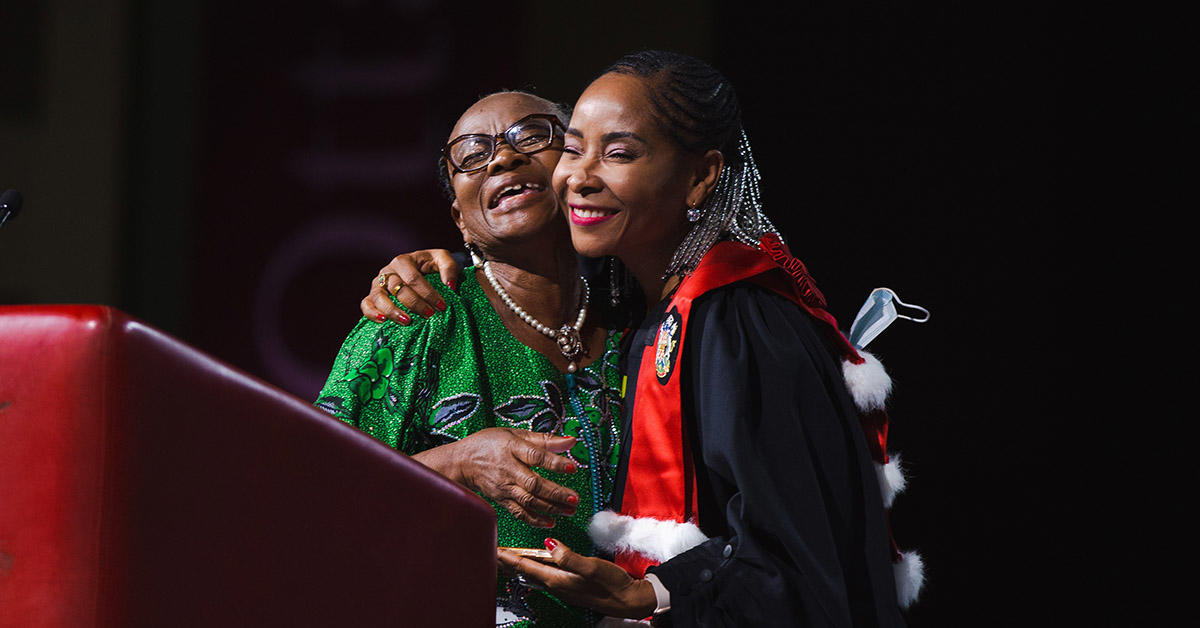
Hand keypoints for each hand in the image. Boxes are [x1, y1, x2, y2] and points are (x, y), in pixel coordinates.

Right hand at [362, 249, 460, 324]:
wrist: (418, 268)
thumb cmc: (430, 265)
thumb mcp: (442, 259)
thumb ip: (449, 268)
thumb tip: (450, 286)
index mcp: (403, 260)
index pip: (414, 278)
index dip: (428, 293)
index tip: (441, 306)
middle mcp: (388, 271)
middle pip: (397, 288)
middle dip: (415, 304)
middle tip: (429, 315)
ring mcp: (378, 284)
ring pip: (379, 297)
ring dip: (392, 311)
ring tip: (407, 321)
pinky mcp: (372, 296)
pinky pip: (366, 304)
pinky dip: (372, 313)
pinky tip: (383, 321)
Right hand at [419, 428, 579, 527]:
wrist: (462, 462)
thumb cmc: (489, 444)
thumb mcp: (515, 434)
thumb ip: (544, 439)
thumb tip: (571, 441)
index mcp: (512, 448)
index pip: (536, 456)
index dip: (555, 463)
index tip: (573, 468)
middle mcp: (508, 470)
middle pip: (534, 483)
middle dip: (556, 493)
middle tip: (574, 498)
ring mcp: (504, 487)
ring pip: (529, 500)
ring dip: (551, 508)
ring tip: (570, 510)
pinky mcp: (501, 499)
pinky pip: (519, 512)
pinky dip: (534, 519)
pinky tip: (550, 522)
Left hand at [498, 539, 657, 618]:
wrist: (629, 600)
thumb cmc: (613, 584)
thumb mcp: (592, 566)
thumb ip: (569, 557)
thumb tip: (548, 544)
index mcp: (558, 580)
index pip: (525, 567)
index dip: (508, 557)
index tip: (493, 548)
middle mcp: (556, 585)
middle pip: (524, 572)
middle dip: (507, 562)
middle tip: (492, 550)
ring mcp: (563, 586)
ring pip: (533, 574)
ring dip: (518, 565)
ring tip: (506, 556)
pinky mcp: (570, 585)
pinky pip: (543, 574)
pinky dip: (532, 567)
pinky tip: (533, 563)